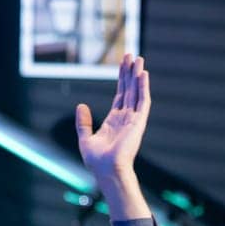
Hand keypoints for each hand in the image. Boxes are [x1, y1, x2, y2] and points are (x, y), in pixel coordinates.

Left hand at [75, 54, 149, 176]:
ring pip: (137, 92)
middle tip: (131, 54)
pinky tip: (143, 74)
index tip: (123, 64)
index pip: (120, 95)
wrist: (107, 171)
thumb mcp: (85, 139)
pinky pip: (143, 101)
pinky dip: (143, 87)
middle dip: (130, 72)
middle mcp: (125, 118)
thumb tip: (81, 105)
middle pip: (129, 90)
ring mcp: (133, 119)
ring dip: (138, 75)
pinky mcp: (138, 122)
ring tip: (138, 58)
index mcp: (114, 121)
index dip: (121, 79)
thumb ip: (83, 122)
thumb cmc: (97, 161)